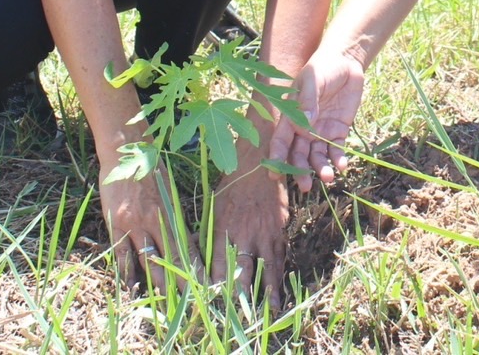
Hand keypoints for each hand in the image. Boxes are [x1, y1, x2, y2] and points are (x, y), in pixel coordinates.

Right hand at [99, 156, 184, 292]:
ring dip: (158, 284)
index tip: (206, 288)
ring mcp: (133, 223)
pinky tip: (132, 287)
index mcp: (172, 212)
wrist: (125, 150)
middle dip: (181, 283)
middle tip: (191, 304)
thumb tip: (187, 244)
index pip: (187, 248)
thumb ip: (176, 218)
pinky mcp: (115, 224)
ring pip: (148, 260)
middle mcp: (155, 220)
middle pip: (171, 259)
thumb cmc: (151, 170)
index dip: (196, 269)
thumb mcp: (170, 192)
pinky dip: (127, 272)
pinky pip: (122, 253)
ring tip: (166, 304)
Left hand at [209, 151, 288, 307]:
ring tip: (272, 309)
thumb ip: (208, 236)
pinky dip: (280, 274)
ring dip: (268, 290)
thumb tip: (198, 258)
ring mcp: (265, 233)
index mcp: (224, 229)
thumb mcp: (213, 210)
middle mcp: (245, 234)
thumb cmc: (229, 187)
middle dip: (243, 295)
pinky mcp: (279, 230)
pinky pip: (280, 256)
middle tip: (242, 315)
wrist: (259, 163)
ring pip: (266, 267)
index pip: (220, 265)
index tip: (216, 303)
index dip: (218, 286)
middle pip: (244, 271)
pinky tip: (280, 288)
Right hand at [269, 48, 364, 192]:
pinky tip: (342, 166)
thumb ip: (307, 101)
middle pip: (299, 154)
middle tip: (304, 186)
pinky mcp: (339, 130)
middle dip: (299, 171)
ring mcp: (322, 131)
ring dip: (321, 169)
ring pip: (318, 156)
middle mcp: (304, 128)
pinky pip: (337, 149)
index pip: (281, 141)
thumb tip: (304, 125)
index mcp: (291, 116)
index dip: (277, 158)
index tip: (275, 175)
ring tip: (327, 178)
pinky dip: (339, 159)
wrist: (346, 61)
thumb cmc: (322, 66)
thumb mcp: (312, 79)